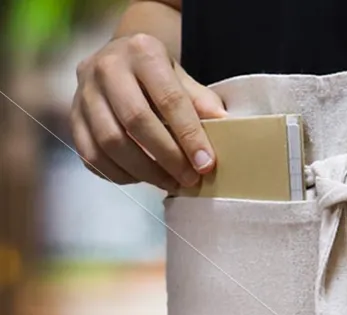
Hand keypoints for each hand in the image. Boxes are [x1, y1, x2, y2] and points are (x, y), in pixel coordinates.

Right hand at [71, 33, 225, 191]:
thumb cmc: (159, 78)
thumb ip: (201, 102)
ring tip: (170, 183)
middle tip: (189, 179)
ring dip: (145, 171)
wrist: (121, 62)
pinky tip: (142, 179)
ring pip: (111, 142)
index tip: (206, 164)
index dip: (189, 136)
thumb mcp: (183, 80)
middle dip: (167, 157)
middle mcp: (106, 67)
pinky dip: (120, 175)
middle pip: (136, 121)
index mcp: (141, 52)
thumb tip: (226, 127)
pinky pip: (93, 156)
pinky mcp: (73, 118)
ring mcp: (83, 92)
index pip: (168, 99)